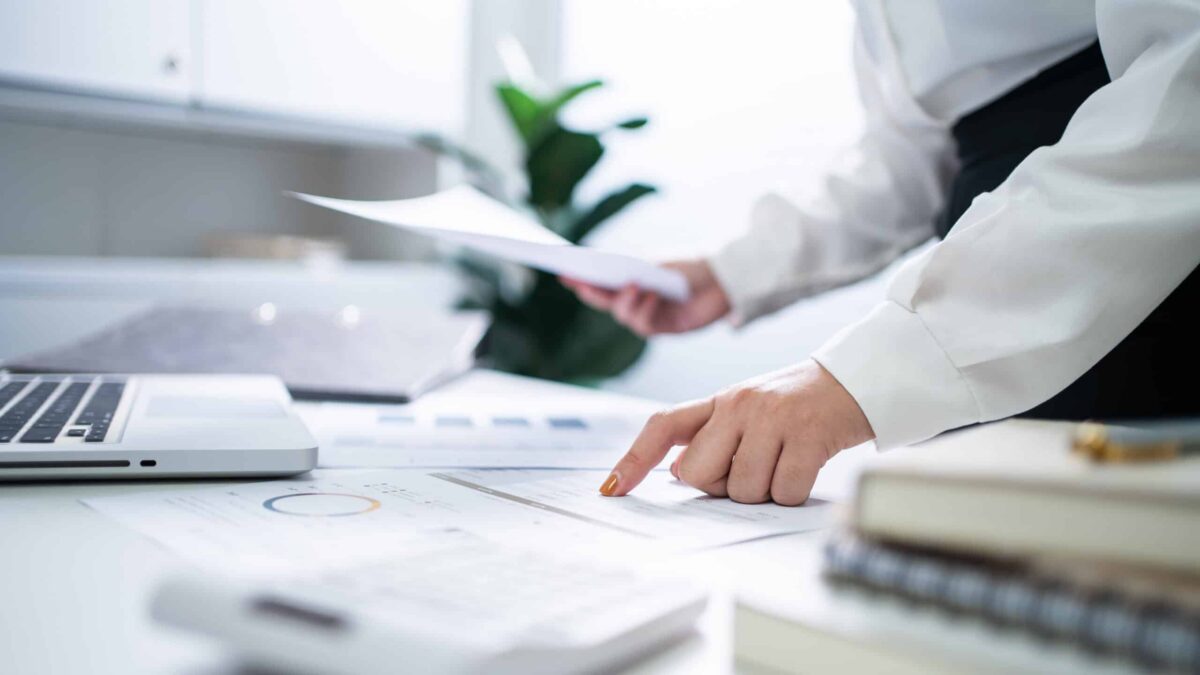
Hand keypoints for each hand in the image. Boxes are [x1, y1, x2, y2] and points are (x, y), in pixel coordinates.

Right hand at [560, 259, 730, 335]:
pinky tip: (652, 295)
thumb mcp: (659, 262)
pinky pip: (645, 324)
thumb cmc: (692, 265)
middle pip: (605, 301)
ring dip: (626, 301)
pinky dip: (646, 309)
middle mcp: (637, 299)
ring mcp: (650, 315)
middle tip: (583, 284)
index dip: (581, 280)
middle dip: (592, 293)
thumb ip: (634, 270)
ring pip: (624, 315)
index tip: (563, 273)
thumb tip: (606, 275)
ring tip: (635, 285)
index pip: (601, 282)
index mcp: (631, 280)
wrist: (725, 278)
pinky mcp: (665, 328)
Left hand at [598, 360, 873, 504]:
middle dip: (721, 485)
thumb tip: (679, 474)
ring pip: (742, 490)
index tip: (611, 489)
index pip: (663, 426)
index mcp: (719, 400)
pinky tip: (805, 466)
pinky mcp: (808, 438)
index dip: (633, 459)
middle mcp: (739, 405)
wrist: (856, 381)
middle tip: (753, 466)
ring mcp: (773, 419)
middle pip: (697, 475)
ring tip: (784, 461)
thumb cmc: (797, 406)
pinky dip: (794, 492)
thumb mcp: (749, 411)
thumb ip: (712, 437)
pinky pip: (783, 492)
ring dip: (763, 490)